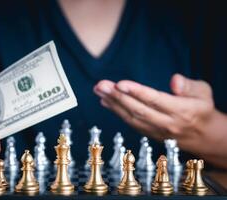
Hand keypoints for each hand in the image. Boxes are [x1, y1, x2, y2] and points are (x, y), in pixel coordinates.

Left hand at [94, 74, 222, 156]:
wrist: (203, 136)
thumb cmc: (202, 109)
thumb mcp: (204, 93)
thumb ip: (189, 86)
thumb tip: (174, 80)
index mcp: (181, 111)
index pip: (155, 100)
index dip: (137, 92)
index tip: (120, 84)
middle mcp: (166, 123)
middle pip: (138, 110)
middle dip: (117, 97)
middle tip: (101, 85)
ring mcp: (156, 131)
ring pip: (131, 117)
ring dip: (113, 104)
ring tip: (99, 91)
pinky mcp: (149, 133)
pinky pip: (130, 123)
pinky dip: (116, 112)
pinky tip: (106, 102)